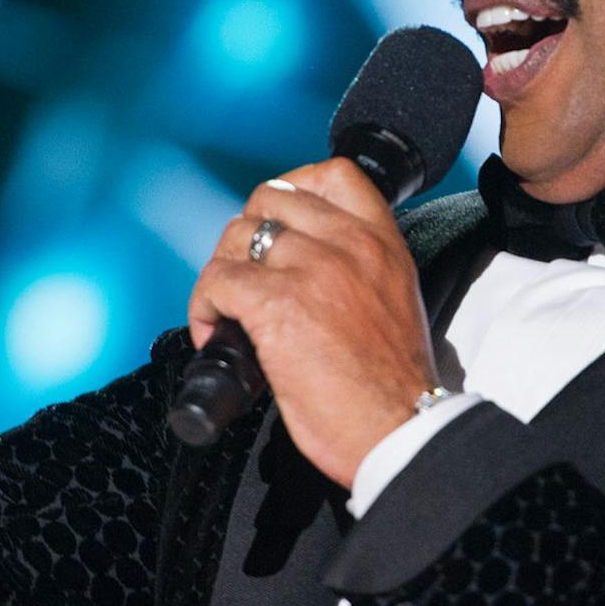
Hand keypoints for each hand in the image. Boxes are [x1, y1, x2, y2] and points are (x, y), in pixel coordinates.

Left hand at [188, 160, 439, 488]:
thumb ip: (358, 272)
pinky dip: (204, 306)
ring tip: (224, 313)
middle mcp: (350, 245)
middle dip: (245, 235)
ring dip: (220, 273)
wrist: (401, 429)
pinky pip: (218, 280)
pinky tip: (214, 334)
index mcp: (382, 243)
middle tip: (244, 277)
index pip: (334, 175)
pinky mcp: (278, 304)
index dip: (293, 188)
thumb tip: (301, 273)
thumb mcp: (395, 303)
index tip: (277, 223)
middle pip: (270, 198)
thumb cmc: (393, 388)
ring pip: (236, 236)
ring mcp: (313, 270)